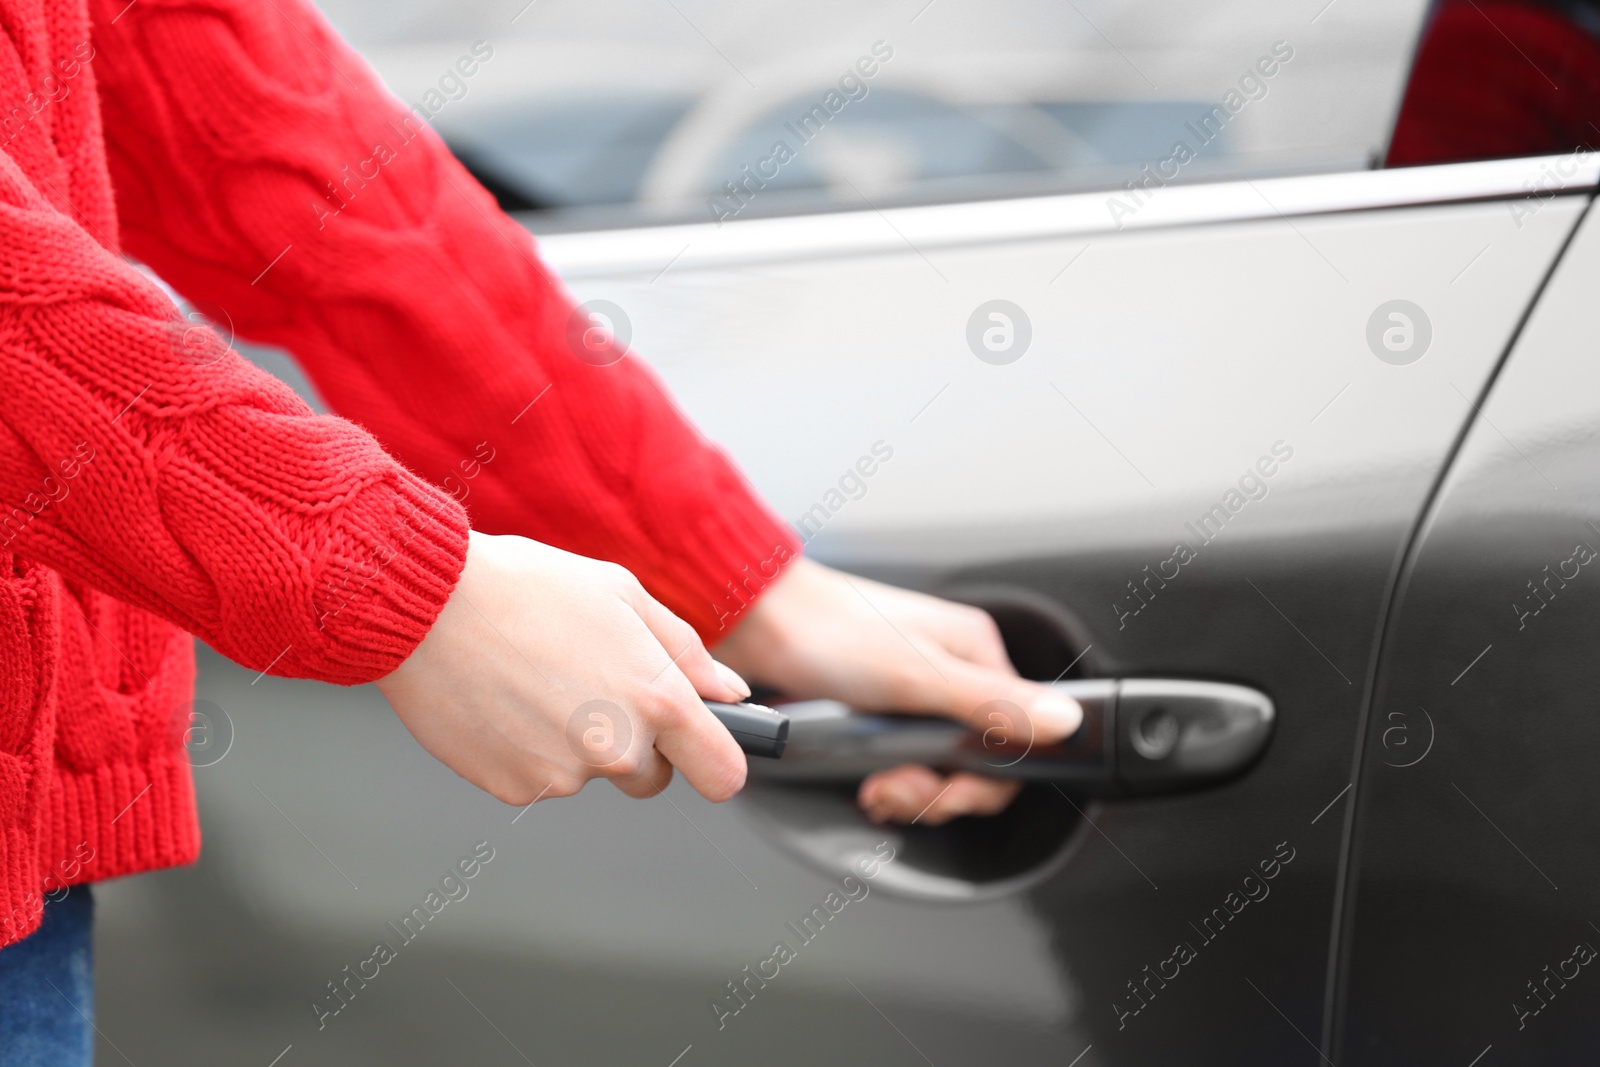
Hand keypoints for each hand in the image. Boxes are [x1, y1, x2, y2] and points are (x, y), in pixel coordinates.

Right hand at [377, 531, 751, 805]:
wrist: (428, 606)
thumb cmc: (523, 589)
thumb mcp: (624, 595)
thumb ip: (687, 652)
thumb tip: (728, 691)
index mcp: (657, 698)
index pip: (722, 773)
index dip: (717, 761)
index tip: (705, 750)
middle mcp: (616, 748)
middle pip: (650, 778)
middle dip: (635, 744)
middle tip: (591, 687)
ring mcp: (563, 776)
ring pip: (589, 775)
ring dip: (574, 743)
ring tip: (538, 680)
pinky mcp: (514, 790)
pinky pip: (539, 779)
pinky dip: (529, 751)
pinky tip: (508, 702)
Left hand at [715, 557, 1080, 824]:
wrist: (754, 619)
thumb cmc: (828, 631)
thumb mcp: (917, 675)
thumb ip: (993, 704)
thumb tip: (1067, 721)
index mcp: (978, 655)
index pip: (1016, 741)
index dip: (981, 781)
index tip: (942, 795)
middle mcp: (953, 673)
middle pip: (978, 762)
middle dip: (939, 791)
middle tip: (897, 793)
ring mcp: (915, 694)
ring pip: (939, 767)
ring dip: (910, 790)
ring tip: (875, 791)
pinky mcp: (879, 711)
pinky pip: (903, 761)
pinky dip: (888, 780)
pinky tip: (866, 784)